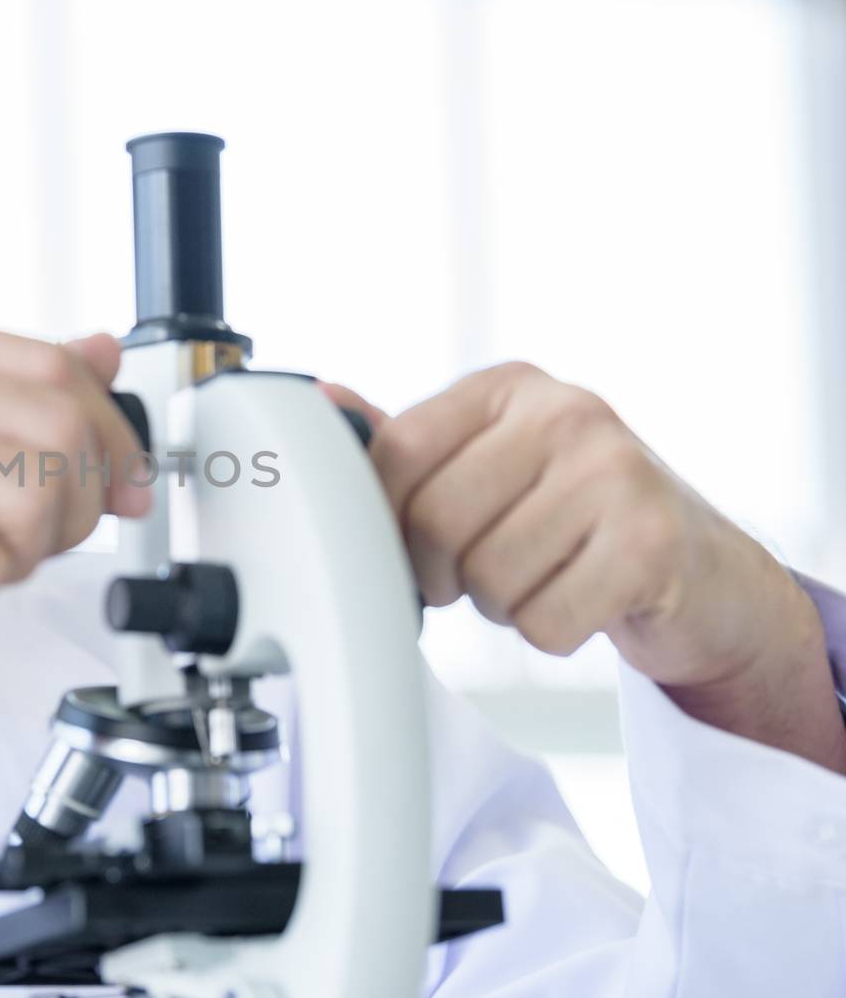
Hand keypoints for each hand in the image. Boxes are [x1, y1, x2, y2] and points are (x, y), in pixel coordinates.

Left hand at [325, 363, 845, 771]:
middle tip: (478, 573)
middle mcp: (565, 411)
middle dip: (444, 574)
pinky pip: (544, 620)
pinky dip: (549, 631)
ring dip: (500, 606)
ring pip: (488, 578)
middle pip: (434, 521)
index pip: (397, 452)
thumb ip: (407, 442)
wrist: (695, 569)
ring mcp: (616, 471)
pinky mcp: (651, 541)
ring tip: (539, 578)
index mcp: (508, 386)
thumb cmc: (574, 516)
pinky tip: (578, 600)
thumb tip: (320, 402)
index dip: (386, 519)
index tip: (410, 543)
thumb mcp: (488, 462)